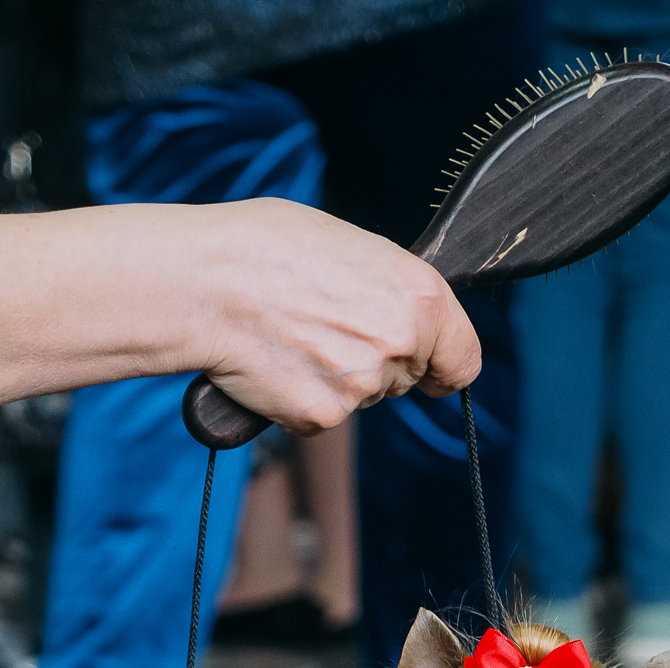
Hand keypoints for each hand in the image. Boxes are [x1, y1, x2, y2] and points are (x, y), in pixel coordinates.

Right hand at [179, 200, 480, 431]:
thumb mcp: (352, 247)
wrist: (206, 281)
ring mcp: (362, 387)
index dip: (446, 368)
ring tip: (292, 334)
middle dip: (376, 361)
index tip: (434, 375)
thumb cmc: (268, 248)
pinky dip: (301, 398)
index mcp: (418, 296)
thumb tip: (399, 314)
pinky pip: (322, 417)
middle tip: (325, 326)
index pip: (462, 359)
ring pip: (363, 397)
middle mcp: (399, 343)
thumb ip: (390, 288)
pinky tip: (276, 362)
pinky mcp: (323, 416)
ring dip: (336, 379)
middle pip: (405, 377)